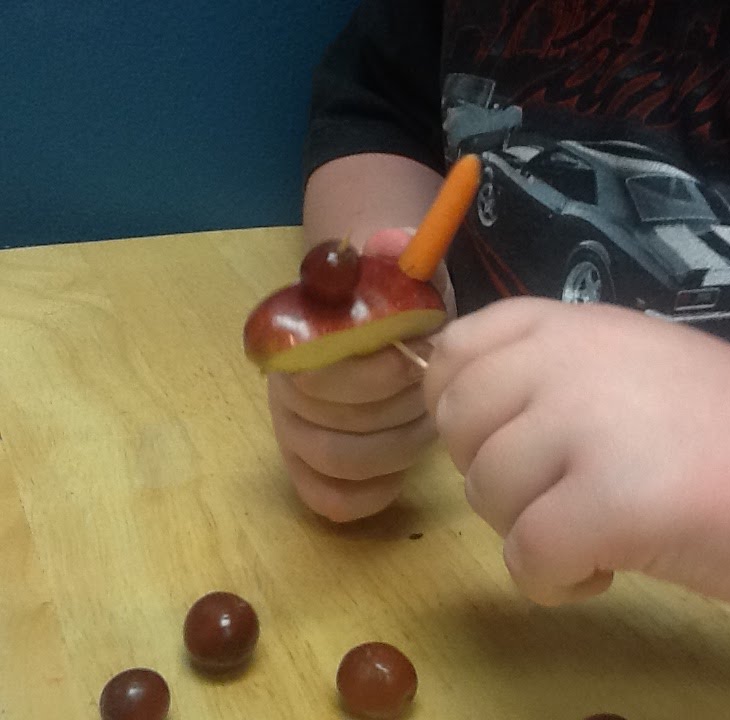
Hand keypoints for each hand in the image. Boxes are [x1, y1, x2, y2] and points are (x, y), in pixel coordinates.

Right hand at [268, 229, 453, 521]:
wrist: (384, 329)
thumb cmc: (396, 302)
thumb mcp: (406, 270)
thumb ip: (400, 253)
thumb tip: (390, 241)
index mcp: (298, 337)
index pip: (318, 372)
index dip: (374, 375)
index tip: (415, 359)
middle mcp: (286, 389)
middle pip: (332, 427)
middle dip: (398, 412)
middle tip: (430, 393)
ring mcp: (295, 434)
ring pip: (339, 463)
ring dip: (397, 447)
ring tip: (426, 423)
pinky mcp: (311, 472)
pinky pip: (330, 501)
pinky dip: (371, 493)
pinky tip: (401, 471)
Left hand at [423, 297, 729, 606]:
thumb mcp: (632, 361)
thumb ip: (553, 371)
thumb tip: (464, 404)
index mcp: (572, 324)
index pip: (457, 349)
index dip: (459, 404)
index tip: (503, 441)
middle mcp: (568, 360)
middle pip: (456, 426)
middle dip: (493, 475)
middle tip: (559, 494)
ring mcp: (586, 424)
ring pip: (486, 492)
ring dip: (528, 529)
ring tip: (597, 529)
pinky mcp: (609, 500)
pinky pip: (525, 556)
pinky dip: (554, 580)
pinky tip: (607, 567)